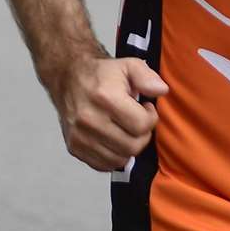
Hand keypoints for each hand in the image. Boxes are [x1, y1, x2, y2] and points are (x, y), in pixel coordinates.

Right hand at [48, 56, 168, 171]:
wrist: (68, 79)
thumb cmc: (101, 74)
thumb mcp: (128, 65)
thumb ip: (147, 77)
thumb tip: (161, 90)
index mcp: (105, 97)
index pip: (140, 125)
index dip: (150, 118)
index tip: (145, 109)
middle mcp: (89, 119)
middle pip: (131, 146)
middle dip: (142, 136)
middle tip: (138, 122)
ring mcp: (80, 136)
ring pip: (119, 159)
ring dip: (129, 148)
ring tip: (126, 130)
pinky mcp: (74, 147)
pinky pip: (103, 165)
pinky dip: (114, 157)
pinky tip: (114, 140)